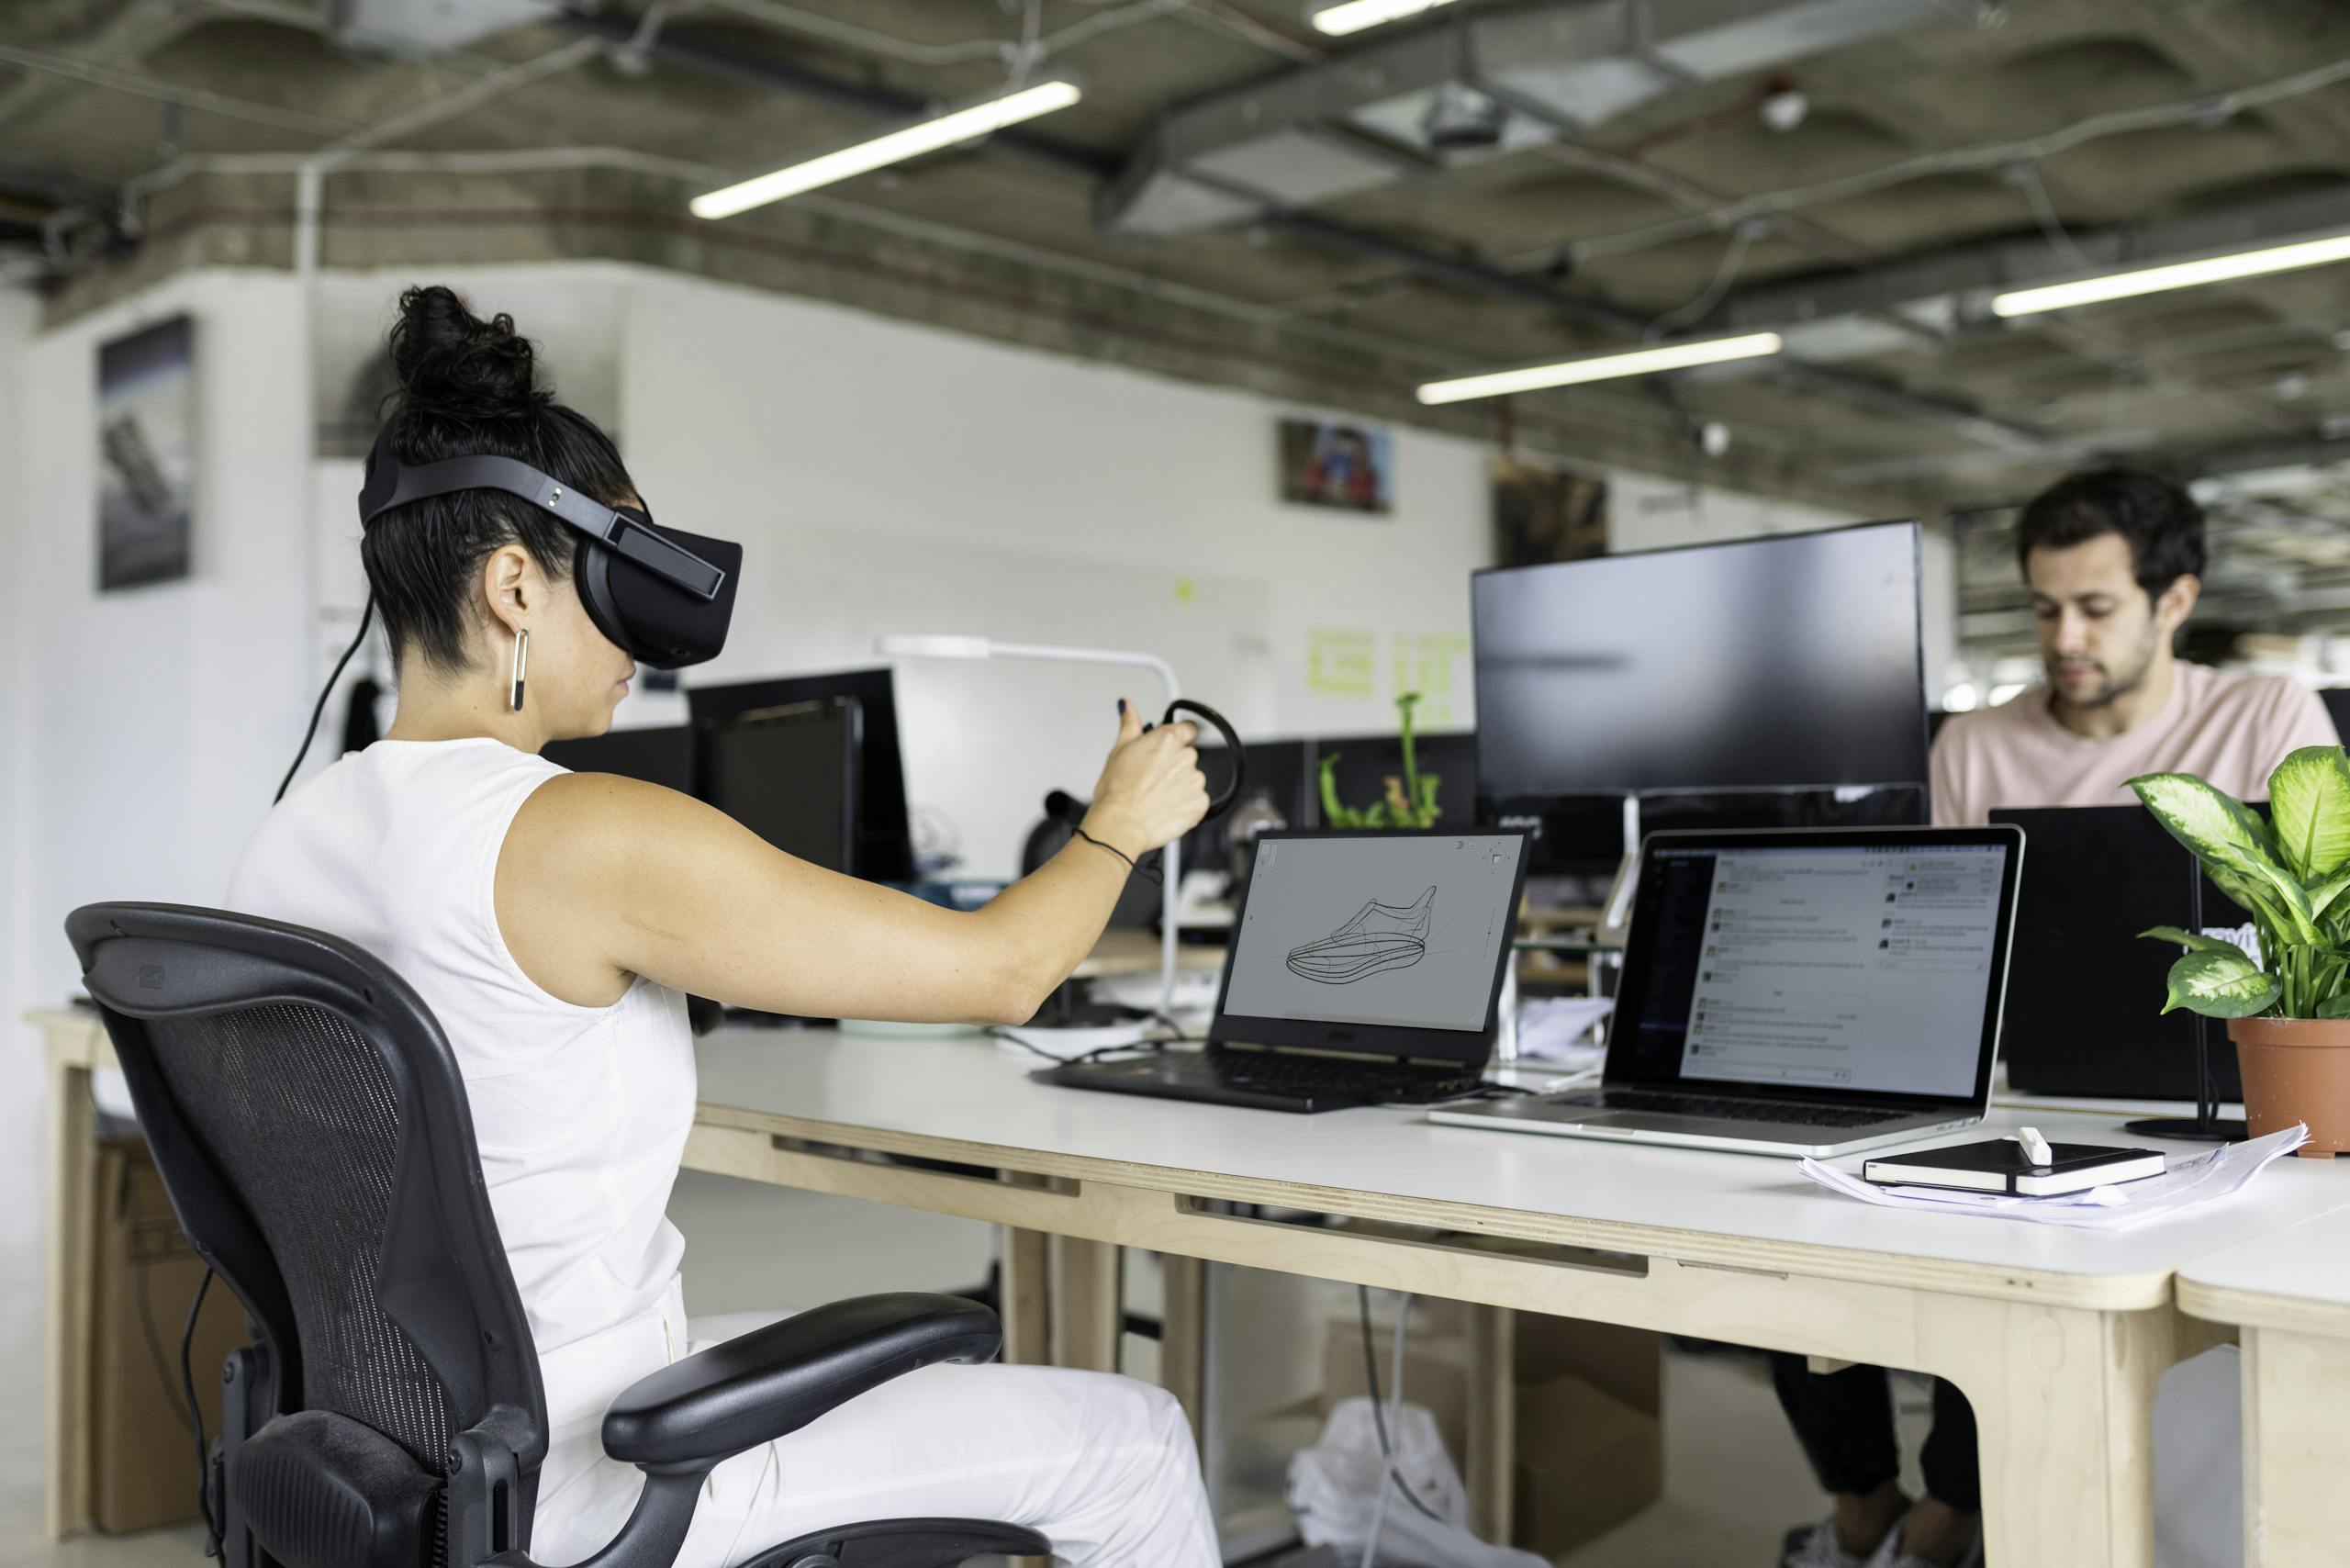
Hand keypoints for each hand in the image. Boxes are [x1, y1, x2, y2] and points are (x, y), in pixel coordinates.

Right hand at [1085, 699, 1209, 856]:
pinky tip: (1165, 808)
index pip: (1189, 729)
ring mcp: (1195, 781)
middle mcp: (1187, 757)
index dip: (1180, 737)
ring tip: (1156, 797)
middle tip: (1151, 779)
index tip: (1169, 748)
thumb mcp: (1119, 750)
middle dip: (1173, 765)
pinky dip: (1185, 805)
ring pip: (1192, 779)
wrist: (1121, 824)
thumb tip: (1128, 706)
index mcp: (1168, 739)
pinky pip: (1196, 801)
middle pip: (1187, 756)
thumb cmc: (1117, 791)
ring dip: (1179, 786)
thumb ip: (1130, 724)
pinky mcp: (1200, 804)